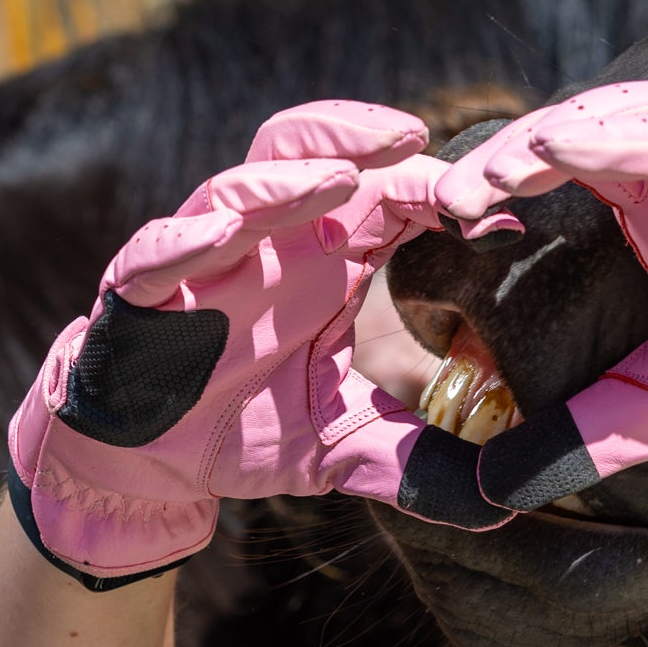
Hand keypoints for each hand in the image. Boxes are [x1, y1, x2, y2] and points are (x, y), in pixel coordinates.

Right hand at [9, 101, 508, 587]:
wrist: (154, 461)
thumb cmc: (253, 426)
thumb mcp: (349, 448)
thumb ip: (422, 465)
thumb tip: (504, 504)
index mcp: (328, 259)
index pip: (388, 198)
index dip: (436, 194)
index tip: (494, 215)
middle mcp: (271, 241)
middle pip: (317, 156)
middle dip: (364, 142)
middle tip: (419, 143)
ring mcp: (205, 258)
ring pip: (242, 187)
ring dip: (289, 179)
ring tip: (340, 177)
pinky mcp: (142, 291)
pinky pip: (159, 251)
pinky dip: (188, 238)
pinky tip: (224, 232)